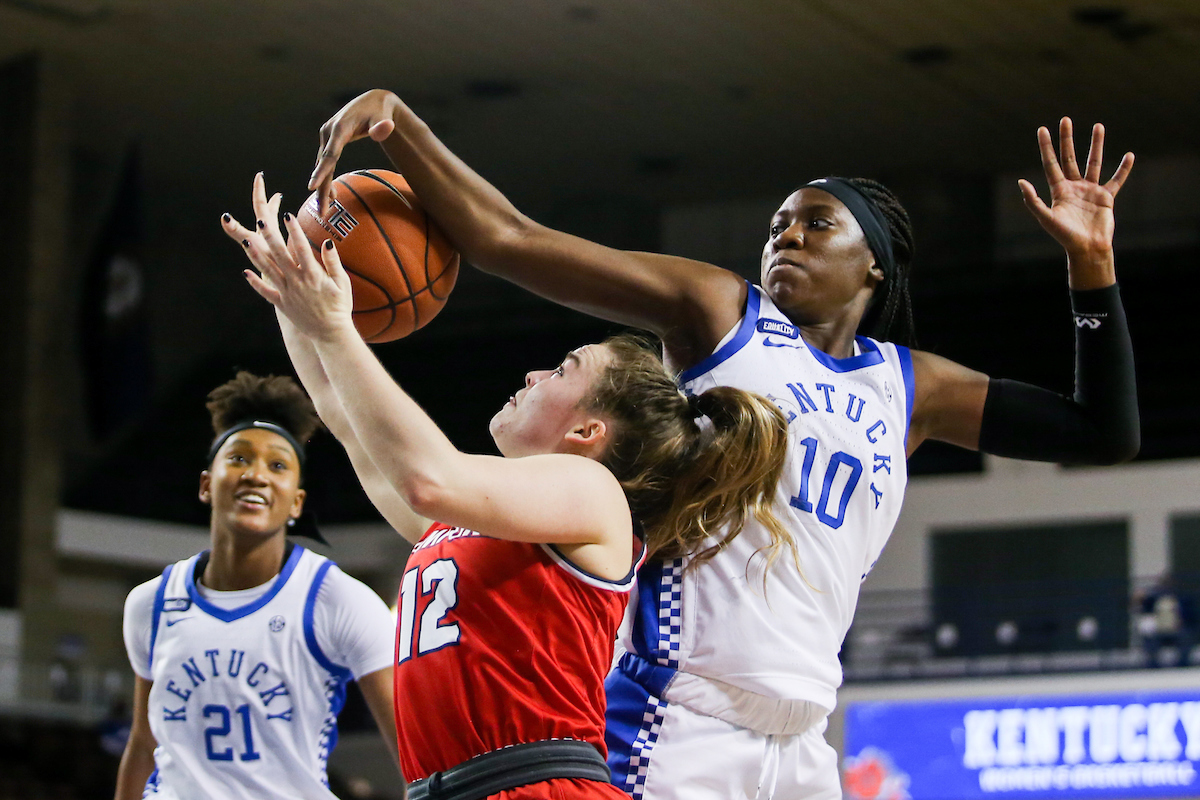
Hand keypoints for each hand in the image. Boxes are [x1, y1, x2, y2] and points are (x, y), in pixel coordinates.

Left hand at [222, 173, 354, 341]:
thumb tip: (327, 243)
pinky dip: (255, 283)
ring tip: (246, 241)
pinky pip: (266, 293)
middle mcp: (297, 282)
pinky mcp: (282, 305)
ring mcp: (288, 294)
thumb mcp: (342, 283)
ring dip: (256, 256)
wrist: (331, 333)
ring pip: (268, 271)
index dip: (294, 230)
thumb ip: (333, 263)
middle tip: (261, 221)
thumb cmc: (340, 307)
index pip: (301, 248)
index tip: (288, 215)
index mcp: (313, 275)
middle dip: (270, 237)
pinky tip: (245, 272)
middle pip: (280, 256)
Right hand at [309, 89, 401, 214]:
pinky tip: (331, 194)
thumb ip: (383, 126)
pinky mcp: (329, 139)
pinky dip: (326, 176)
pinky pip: (326, 161)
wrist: (374, 101)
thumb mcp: (383, 117)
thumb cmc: (380, 111)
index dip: (322, 171)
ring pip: (323, 164)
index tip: (312, 187)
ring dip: (323, 185)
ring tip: (326, 208)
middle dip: (321, 187)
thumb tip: (385, 128)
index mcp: (340, 128)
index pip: (330, 154)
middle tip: (323, 211)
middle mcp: (329, 132)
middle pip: (324, 163)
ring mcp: (327, 135)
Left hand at [1019, 118, 1133, 267]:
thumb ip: (1033, 200)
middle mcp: (1073, 187)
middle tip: (1065, 120)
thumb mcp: (1046, 218)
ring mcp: (1090, 191)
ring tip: (1098, 126)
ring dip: (1096, 145)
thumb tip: (1021, 182)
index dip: (1046, 147)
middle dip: (1067, 139)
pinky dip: (1123, 169)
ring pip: (1093, 162)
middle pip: (1069, 157)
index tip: (1042, 129)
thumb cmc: (1064, 236)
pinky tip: (1129, 155)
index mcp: (1058, 190)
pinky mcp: (1106, 197)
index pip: (1050, 163)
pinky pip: (1116, 180)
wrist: (1087, 248)